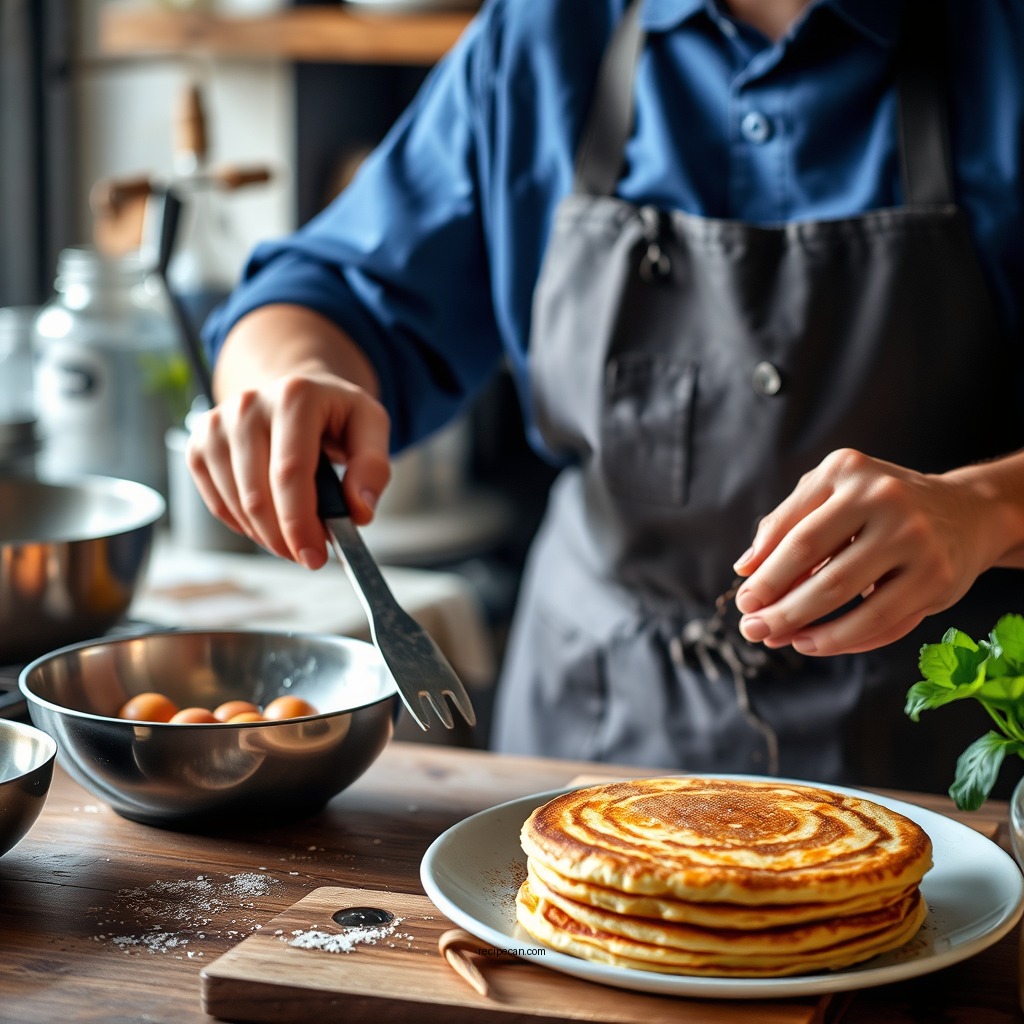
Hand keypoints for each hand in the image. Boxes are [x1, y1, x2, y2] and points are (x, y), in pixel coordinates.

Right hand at [185, 370, 390, 568]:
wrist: (295, 396)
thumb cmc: (335, 416)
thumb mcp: (371, 427)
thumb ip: (373, 468)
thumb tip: (359, 510)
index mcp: (295, 397)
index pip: (290, 472)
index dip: (300, 522)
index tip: (315, 557)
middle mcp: (248, 405)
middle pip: (258, 494)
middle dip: (284, 538)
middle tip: (309, 556)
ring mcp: (217, 424)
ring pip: (236, 505)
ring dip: (267, 536)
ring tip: (296, 534)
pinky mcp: (199, 445)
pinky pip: (217, 505)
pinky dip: (245, 526)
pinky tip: (270, 521)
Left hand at [731, 448, 996, 655]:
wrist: (967, 512)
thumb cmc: (879, 505)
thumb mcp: (832, 494)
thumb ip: (785, 523)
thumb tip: (745, 567)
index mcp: (847, 471)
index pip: (795, 534)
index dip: (765, 573)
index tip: (744, 600)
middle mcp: (884, 498)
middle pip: (817, 566)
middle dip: (778, 605)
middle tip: (751, 628)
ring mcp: (915, 538)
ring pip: (846, 596)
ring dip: (803, 626)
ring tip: (777, 639)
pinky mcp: (937, 577)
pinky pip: (880, 620)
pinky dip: (841, 638)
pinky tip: (813, 642)